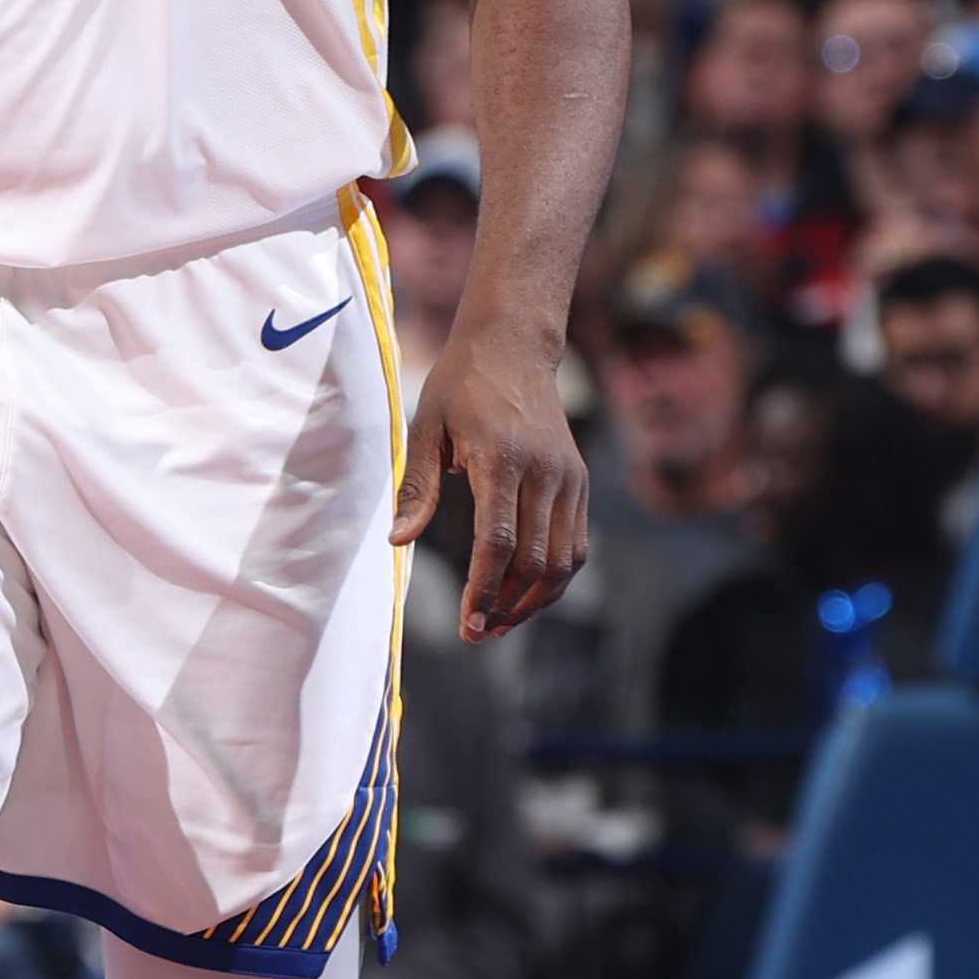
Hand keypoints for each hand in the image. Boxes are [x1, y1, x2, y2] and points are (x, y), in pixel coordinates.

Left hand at [394, 322, 589, 638]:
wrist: (514, 345)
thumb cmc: (461, 385)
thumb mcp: (426, 428)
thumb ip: (416, 487)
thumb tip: (398, 542)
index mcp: (502, 460)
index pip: (498, 542)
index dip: (483, 589)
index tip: (467, 623)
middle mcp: (544, 473)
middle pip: (534, 562)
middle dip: (506, 607)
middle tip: (477, 633)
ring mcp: (569, 479)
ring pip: (563, 562)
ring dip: (534, 602)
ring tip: (499, 623)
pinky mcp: (580, 483)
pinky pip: (576, 545)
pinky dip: (555, 579)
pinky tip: (525, 595)